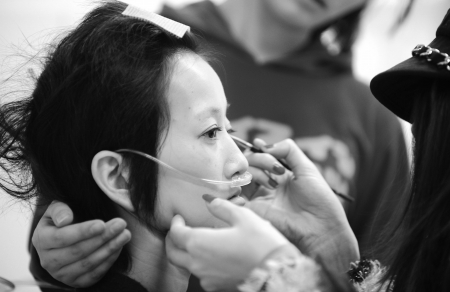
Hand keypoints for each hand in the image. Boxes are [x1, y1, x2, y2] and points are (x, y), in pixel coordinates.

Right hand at [32, 201, 130, 287]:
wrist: (61, 240)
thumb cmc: (61, 221)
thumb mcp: (55, 209)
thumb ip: (59, 209)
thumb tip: (66, 219)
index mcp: (41, 240)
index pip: (62, 238)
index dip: (83, 231)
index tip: (102, 224)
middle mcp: (48, 261)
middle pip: (78, 251)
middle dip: (102, 237)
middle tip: (121, 224)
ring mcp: (62, 274)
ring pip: (88, 263)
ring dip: (110, 248)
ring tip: (125, 234)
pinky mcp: (76, 282)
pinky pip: (95, 274)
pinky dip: (109, 260)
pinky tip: (119, 246)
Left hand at [166, 197, 291, 290]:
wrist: (277, 274)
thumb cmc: (261, 243)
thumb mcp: (243, 216)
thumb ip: (222, 207)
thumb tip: (209, 201)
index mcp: (199, 243)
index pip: (176, 234)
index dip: (175, 224)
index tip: (178, 218)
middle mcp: (197, 263)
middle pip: (173, 253)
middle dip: (172, 241)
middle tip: (177, 232)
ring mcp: (206, 278)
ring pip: (186, 265)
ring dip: (185, 253)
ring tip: (196, 242)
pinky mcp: (217, 287)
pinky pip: (201, 275)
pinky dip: (200, 264)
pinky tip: (212, 256)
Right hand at [244, 138, 358, 272]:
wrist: (320, 227)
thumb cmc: (319, 200)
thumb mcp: (307, 168)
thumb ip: (288, 150)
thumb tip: (264, 145)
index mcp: (280, 175)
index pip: (260, 156)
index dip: (258, 149)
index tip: (259, 144)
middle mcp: (267, 184)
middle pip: (249, 162)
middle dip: (261, 158)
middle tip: (277, 168)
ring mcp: (259, 196)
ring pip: (243, 174)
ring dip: (256, 170)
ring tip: (273, 182)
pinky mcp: (252, 210)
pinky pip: (236, 193)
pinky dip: (242, 183)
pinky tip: (262, 186)